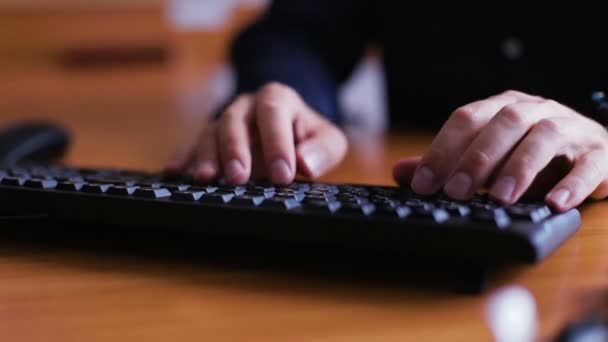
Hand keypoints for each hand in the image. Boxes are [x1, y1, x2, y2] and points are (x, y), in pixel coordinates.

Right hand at [164, 82, 347, 184]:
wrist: (285, 126)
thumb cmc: (307, 136)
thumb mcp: (328, 140)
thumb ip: (323, 149)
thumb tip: (305, 163)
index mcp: (277, 100)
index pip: (274, 115)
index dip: (277, 144)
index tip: (282, 175)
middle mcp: (245, 106)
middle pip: (234, 121)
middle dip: (235, 149)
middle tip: (238, 178)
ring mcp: (223, 122)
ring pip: (210, 132)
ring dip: (206, 155)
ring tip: (205, 178)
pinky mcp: (208, 139)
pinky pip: (190, 145)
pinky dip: (181, 158)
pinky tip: (172, 172)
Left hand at [393, 90, 607, 211]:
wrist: (592, 150)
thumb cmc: (528, 155)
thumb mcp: (486, 157)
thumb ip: (447, 164)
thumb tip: (400, 172)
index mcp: (501, 108)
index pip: (467, 119)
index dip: (443, 150)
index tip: (424, 185)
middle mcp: (534, 111)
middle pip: (504, 124)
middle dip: (477, 158)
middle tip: (457, 192)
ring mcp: (569, 128)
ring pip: (544, 137)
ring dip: (520, 167)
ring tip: (501, 198)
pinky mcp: (599, 152)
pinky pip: (589, 164)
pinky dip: (572, 183)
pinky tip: (555, 203)